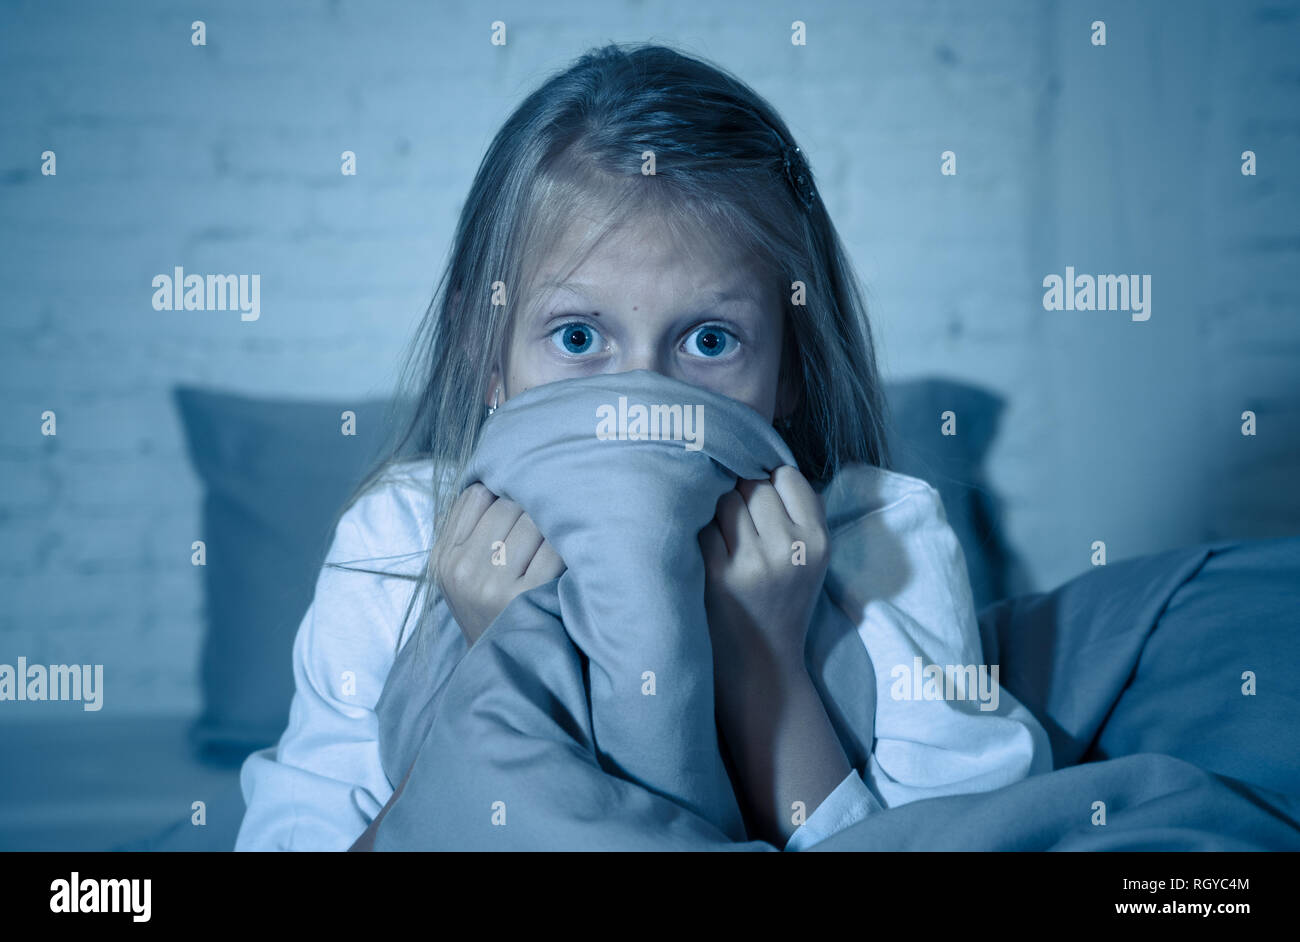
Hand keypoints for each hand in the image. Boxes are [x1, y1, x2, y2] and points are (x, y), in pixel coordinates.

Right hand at [433, 483, 565, 645]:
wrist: (502, 666)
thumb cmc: (490, 609)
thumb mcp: (463, 571)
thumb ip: (472, 527)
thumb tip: (505, 476)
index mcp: (444, 557)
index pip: (477, 495)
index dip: (504, 493)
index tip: (522, 504)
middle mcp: (462, 570)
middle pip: (507, 505)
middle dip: (531, 507)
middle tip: (547, 520)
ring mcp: (492, 585)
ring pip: (532, 520)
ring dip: (551, 523)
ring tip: (559, 535)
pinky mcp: (525, 598)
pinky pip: (554, 547)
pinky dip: (565, 545)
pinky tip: (569, 554)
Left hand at [698, 465, 829, 684]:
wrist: (763, 663)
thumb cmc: (786, 601)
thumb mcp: (813, 558)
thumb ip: (800, 512)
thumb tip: (765, 460)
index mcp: (817, 541)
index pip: (787, 476)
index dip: (771, 482)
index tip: (764, 500)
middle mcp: (788, 550)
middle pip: (753, 485)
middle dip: (744, 495)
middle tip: (743, 523)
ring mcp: (751, 563)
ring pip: (726, 501)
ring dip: (721, 512)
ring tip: (729, 537)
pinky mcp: (717, 576)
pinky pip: (703, 528)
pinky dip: (704, 535)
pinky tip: (712, 554)